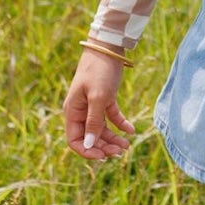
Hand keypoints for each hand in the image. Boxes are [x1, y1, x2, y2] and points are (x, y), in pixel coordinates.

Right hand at [62, 47, 136, 161]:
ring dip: (113, 139)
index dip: (87, 150)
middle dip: (103, 147)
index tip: (103, 156)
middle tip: (120, 151)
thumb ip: (93, 121)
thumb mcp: (97, 97)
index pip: (75, 140)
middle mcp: (81, 111)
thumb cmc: (98, 71)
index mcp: (72, 112)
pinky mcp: (105, 99)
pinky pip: (112, 117)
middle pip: (90, 137)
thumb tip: (89, 144)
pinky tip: (131, 130)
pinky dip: (121, 124)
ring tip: (127, 146)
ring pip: (102, 130)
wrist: (109, 48)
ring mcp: (93, 106)